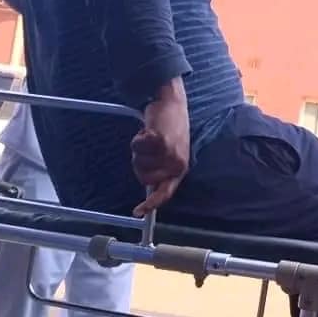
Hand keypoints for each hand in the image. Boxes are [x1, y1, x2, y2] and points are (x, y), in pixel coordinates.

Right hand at [131, 78, 189, 216]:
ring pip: (138, 162)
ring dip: (139, 149)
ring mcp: (169, 153)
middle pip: (143, 178)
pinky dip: (137, 138)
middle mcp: (176, 164)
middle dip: (140, 164)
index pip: (165, 193)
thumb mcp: (173, 153)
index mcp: (180, 169)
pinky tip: (147, 130)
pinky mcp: (160, 141)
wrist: (172, 104)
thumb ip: (163, 170)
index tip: (138, 212)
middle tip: (148, 149)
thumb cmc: (170, 128)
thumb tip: (150, 188)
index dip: (151, 204)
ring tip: (151, 138)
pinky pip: (137, 146)